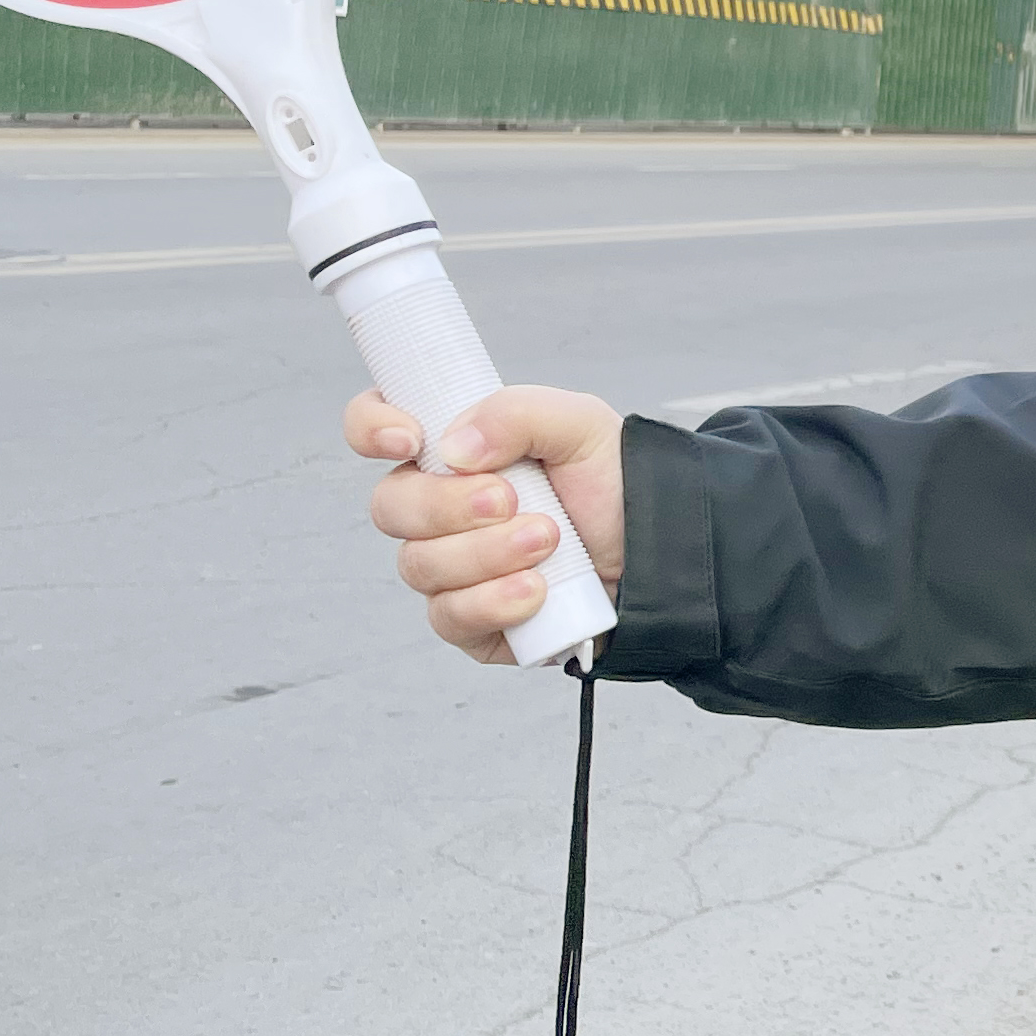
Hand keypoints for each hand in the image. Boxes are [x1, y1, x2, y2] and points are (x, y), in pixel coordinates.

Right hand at [348, 385, 627, 662]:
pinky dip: (494, 602)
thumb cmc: (616, 485)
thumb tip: (452, 447)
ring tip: (547, 541)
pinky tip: (536, 590)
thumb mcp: (581, 425)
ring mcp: (452, 568)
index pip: (376, 430)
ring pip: (419, 566)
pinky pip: (450, 618)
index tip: (409, 439)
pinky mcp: (474, 622)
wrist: (663, 552)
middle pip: (390, 507)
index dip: (372, 429)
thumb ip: (517, 413)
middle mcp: (440, 510)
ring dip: (485, 553)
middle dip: (448, 504)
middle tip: (512, 500)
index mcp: (454, 452)